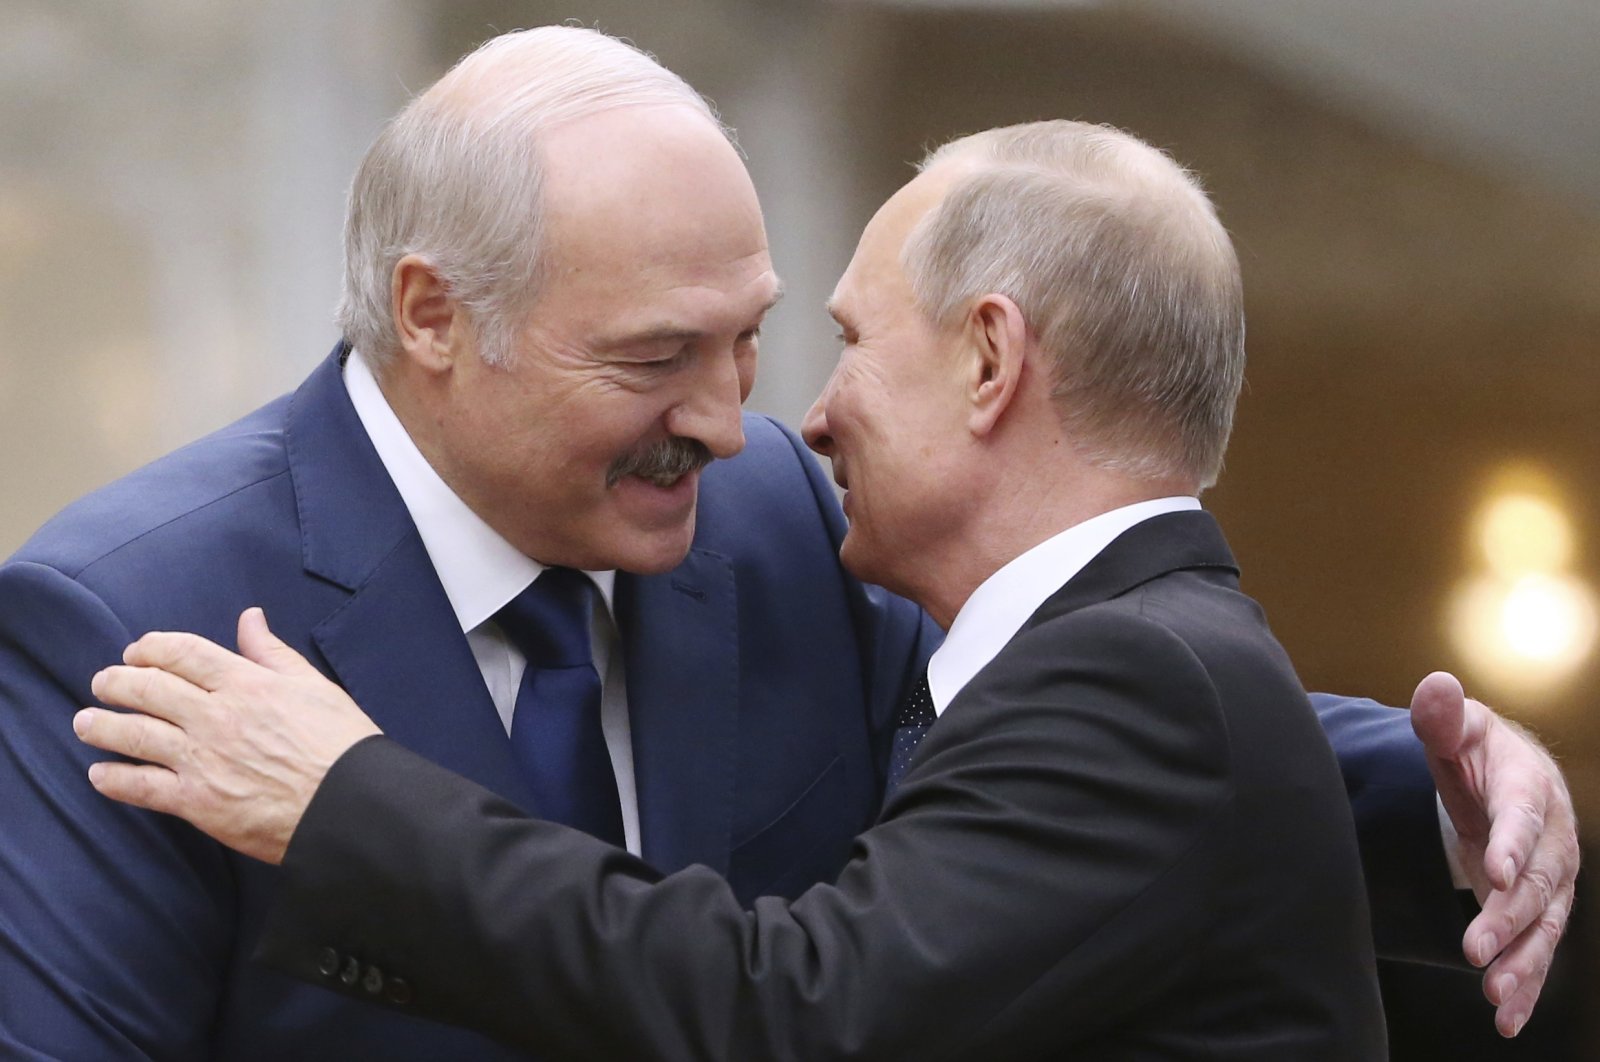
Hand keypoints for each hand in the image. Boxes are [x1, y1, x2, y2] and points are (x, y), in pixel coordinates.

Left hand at [74, 608, 380, 863]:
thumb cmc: (341, 745)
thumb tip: (250, 618)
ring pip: (133, 734)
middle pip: (148, 688)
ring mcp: (202, 760)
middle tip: (102, 683)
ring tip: (84, 722)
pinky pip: (141, 787)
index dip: (150, 648)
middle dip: (116, 682)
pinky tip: (100, 774)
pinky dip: (114, 779)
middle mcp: (216, 716)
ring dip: (101, 725)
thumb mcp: (314, 686)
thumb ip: (273, 653)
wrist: (350, 805)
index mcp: (246, 683)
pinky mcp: (197, 802)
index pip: (182, 653)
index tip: (136, 652)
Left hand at [1409, 671, 1578, 1037]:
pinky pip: (1537, 949)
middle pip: (1534, 883)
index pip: (1521, 817)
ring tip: (1495, 995)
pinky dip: (1526, 984)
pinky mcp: (1539, 908)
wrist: (1506, 777)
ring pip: (1543, 926)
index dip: (1510, 843)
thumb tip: (1434, 686)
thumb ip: (1440, 717)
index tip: (1493, 870)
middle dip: (1507, 918)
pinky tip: (1507, 1018)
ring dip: (1522, 962)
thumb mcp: (1455, 730)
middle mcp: (1551, 839)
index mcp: (1528, 788)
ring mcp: (1550, 878)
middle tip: (1474, 949)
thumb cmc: (1474, 751)